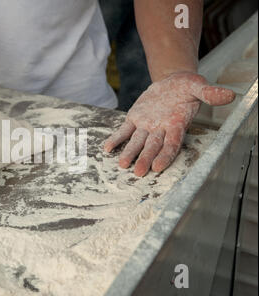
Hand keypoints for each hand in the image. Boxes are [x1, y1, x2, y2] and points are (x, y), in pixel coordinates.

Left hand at [104, 72, 234, 176]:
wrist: (172, 83)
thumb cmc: (187, 88)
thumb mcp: (198, 87)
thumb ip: (209, 93)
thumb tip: (229, 95)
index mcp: (177, 124)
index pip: (171, 144)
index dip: (165, 155)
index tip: (158, 167)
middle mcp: (161, 129)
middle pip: (152, 147)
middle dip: (145, 159)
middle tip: (138, 172)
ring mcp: (147, 126)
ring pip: (137, 142)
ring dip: (129, 153)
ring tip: (122, 164)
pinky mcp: (135, 119)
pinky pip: (124, 130)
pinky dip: (116, 139)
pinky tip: (107, 148)